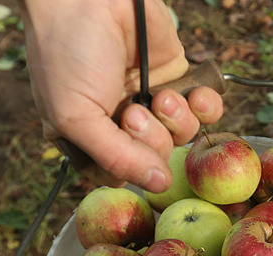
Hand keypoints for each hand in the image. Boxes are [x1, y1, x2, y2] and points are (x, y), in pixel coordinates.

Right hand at [20, 0, 223, 191]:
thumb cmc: (66, 54)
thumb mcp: (77, 116)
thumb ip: (116, 157)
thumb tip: (158, 185)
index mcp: (89, 137)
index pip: (121, 176)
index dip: (129, 169)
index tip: (120, 141)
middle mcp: (121, 124)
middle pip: (155, 160)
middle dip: (150, 139)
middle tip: (132, 111)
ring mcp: (150, 101)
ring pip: (181, 138)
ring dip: (175, 121)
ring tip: (158, 95)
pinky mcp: (177, 78)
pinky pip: (204, 110)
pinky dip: (206, 108)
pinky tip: (194, 96)